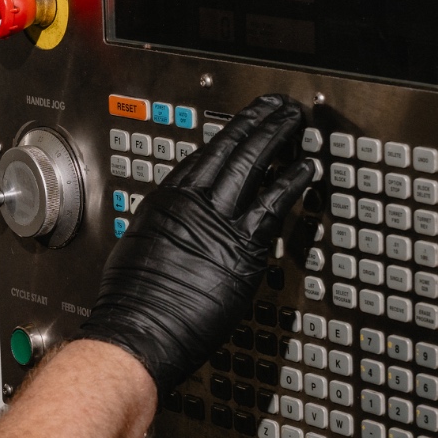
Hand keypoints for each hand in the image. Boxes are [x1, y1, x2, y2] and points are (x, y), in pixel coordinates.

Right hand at [80, 95, 314, 402]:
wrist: (139, 330)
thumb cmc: (132, 300)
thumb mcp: (139, 245)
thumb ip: (166, 226)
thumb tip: (178, 224)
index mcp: (166, 200)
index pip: (204, 154)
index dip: (230, 132)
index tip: (245, 122)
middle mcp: (191, 203)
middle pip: (231, 148)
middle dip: (258, 122)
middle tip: (278, 107)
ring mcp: (218, 222)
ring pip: (252, 164)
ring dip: (277, 138)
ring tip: (294, 122)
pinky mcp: (243, 247)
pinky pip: (274, 205)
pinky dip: (291, 182)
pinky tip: (305, 170)